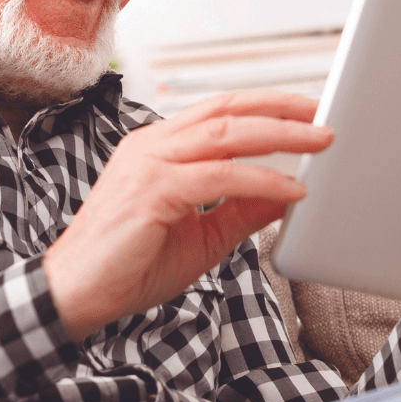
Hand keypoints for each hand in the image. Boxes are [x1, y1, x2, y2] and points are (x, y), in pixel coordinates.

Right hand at [42, 91, 332, 339]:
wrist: (77, 294)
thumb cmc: (128, 266)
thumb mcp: (203, 236)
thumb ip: (242, 210)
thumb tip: (288, 192)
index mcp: (157, 148)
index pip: (219, 113)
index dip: (265, 107)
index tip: (306, 112)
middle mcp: (151, 146)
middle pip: (226, 111)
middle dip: (281, 110)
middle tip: (323, 117)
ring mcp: (149, 164)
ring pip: (226, 134)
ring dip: (280, 136)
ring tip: (319, 142)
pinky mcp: (152, 191)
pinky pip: (219, 177)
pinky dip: (261, 180)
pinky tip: (290, 189)